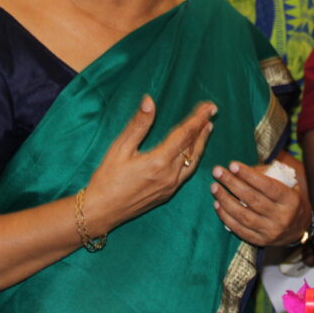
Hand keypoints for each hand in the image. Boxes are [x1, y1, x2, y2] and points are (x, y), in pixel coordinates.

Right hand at [85, 95, 215, 233]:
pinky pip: (187, 172)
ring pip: (193, 161)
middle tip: (212, 111)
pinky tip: (193, 151)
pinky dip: (193, 157)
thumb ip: (138, 125)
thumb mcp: (120, 149)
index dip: (198, 119)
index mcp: (159, 161)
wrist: (101, 212)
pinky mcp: (168, 194)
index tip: (208, 106)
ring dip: (201, 143)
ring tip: (207, 128)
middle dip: (203, 127)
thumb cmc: (107, 179)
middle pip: (193, 147)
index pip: (185, 135)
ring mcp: (171, 186)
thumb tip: (149, 101)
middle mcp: (170, 175)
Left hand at [210, 161, 310, 245]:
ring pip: (243, 215)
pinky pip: (239, 229)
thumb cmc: (289, 200)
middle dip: (232, 183)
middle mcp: (281, 217)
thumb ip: (268, 174)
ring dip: (225, 200)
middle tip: (218, 172)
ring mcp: (270, 231)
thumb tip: (242, 169)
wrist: (299, 228)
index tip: (233, 165)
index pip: (268, 186)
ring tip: (214, 187)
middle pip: (252, 199)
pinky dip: (226, 217)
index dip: (249, 175)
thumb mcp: (288, 184)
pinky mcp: (260, 241)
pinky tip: (217, 204)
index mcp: (290, 200)